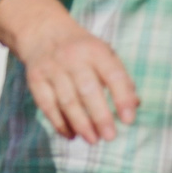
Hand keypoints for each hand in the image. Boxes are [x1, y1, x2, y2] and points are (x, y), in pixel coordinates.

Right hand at [0, 0, 139, 142]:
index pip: (113, 75)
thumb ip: (121, 79)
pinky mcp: (35, 79)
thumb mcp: (105, 55)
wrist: (43, 32)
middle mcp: (73, 58)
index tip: (129, 120)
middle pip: (87, 90)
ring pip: (67, 101)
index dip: (122, 98)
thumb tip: (135, 105)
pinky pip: (47, 105)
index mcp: (96, 50)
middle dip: (100, 116)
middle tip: (110, 137)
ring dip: (81, 124)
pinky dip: (60, 123)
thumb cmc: (84, 51)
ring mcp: (52, 68)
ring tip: (93, 140)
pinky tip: (71, 135)